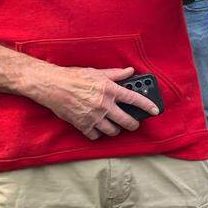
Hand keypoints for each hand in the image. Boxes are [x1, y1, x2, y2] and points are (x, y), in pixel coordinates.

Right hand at [32, 65, 158, 139]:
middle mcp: (104, 105)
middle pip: (127, 121)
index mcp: (109, 90)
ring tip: (115, 125)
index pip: (134, 99)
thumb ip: (115, 74)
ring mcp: (94, 117)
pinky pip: (96, 135)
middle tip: (134, 123)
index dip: (147, 105)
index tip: (155, 111)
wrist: (52, 85)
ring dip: (116, 129)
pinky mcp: (83, 125)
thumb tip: (130, 71)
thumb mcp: (96, 72)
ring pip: (113, 131)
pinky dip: (98, 133)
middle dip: (133, 124)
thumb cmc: (73, 77)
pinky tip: (98, 128)